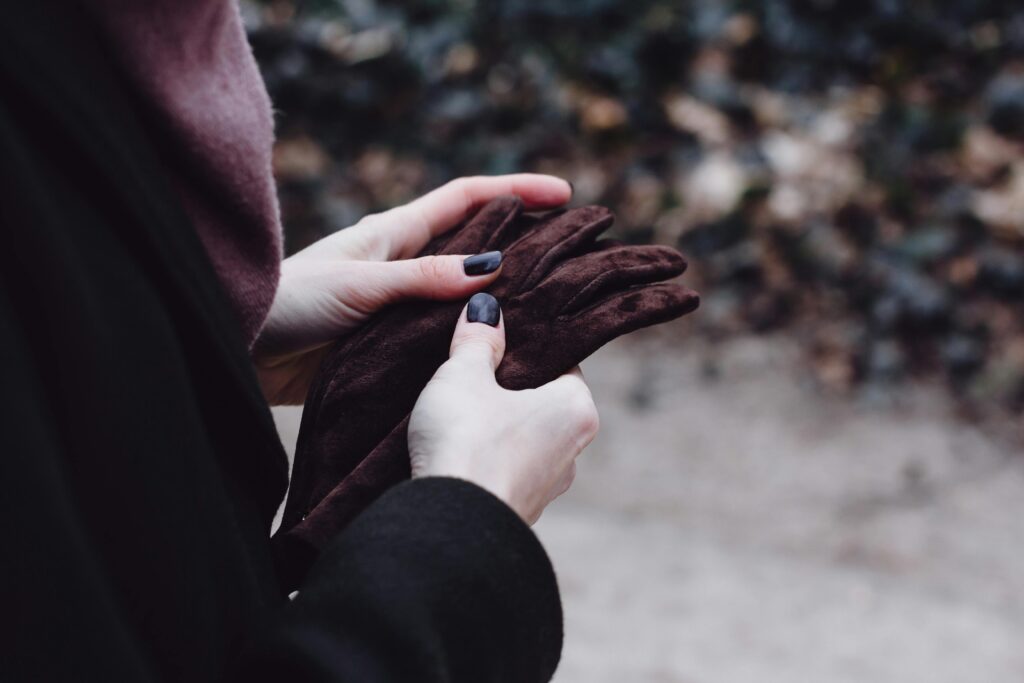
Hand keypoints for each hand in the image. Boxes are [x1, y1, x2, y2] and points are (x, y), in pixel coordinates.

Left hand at [254, 175, 571, 403]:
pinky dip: (470, 340)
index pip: (466, 199)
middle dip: (523, 242)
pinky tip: (498, 354)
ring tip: (552, 307)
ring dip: (501, 297)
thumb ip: (423, 279)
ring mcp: (398, 305)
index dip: (516, 191)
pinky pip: (440, 337)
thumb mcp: (360, 285)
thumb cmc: (286, 303)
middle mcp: (402, 265)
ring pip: (462, 295)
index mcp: (393, 235)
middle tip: (572, 254)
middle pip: (474, 244)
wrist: (237, 349)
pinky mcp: (388, 345)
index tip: (563, 195)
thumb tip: (493, 267)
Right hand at [408, 294, 598, 523]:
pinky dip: (486, 460)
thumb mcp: (464, 375)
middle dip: (510, 389)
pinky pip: (505, 472)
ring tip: (459, 414)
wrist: (448, 528)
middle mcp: (573, 452)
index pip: (562, 363)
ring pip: (524, 442)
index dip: (527, 349)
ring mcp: (547, 488)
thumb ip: (478, 339)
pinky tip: (457, 452)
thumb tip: (485, 307)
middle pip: (543, 404)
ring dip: (497, 429)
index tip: (499, 340)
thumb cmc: (467, 441)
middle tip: (473, 372)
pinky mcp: (519, 513)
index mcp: (576, 409)